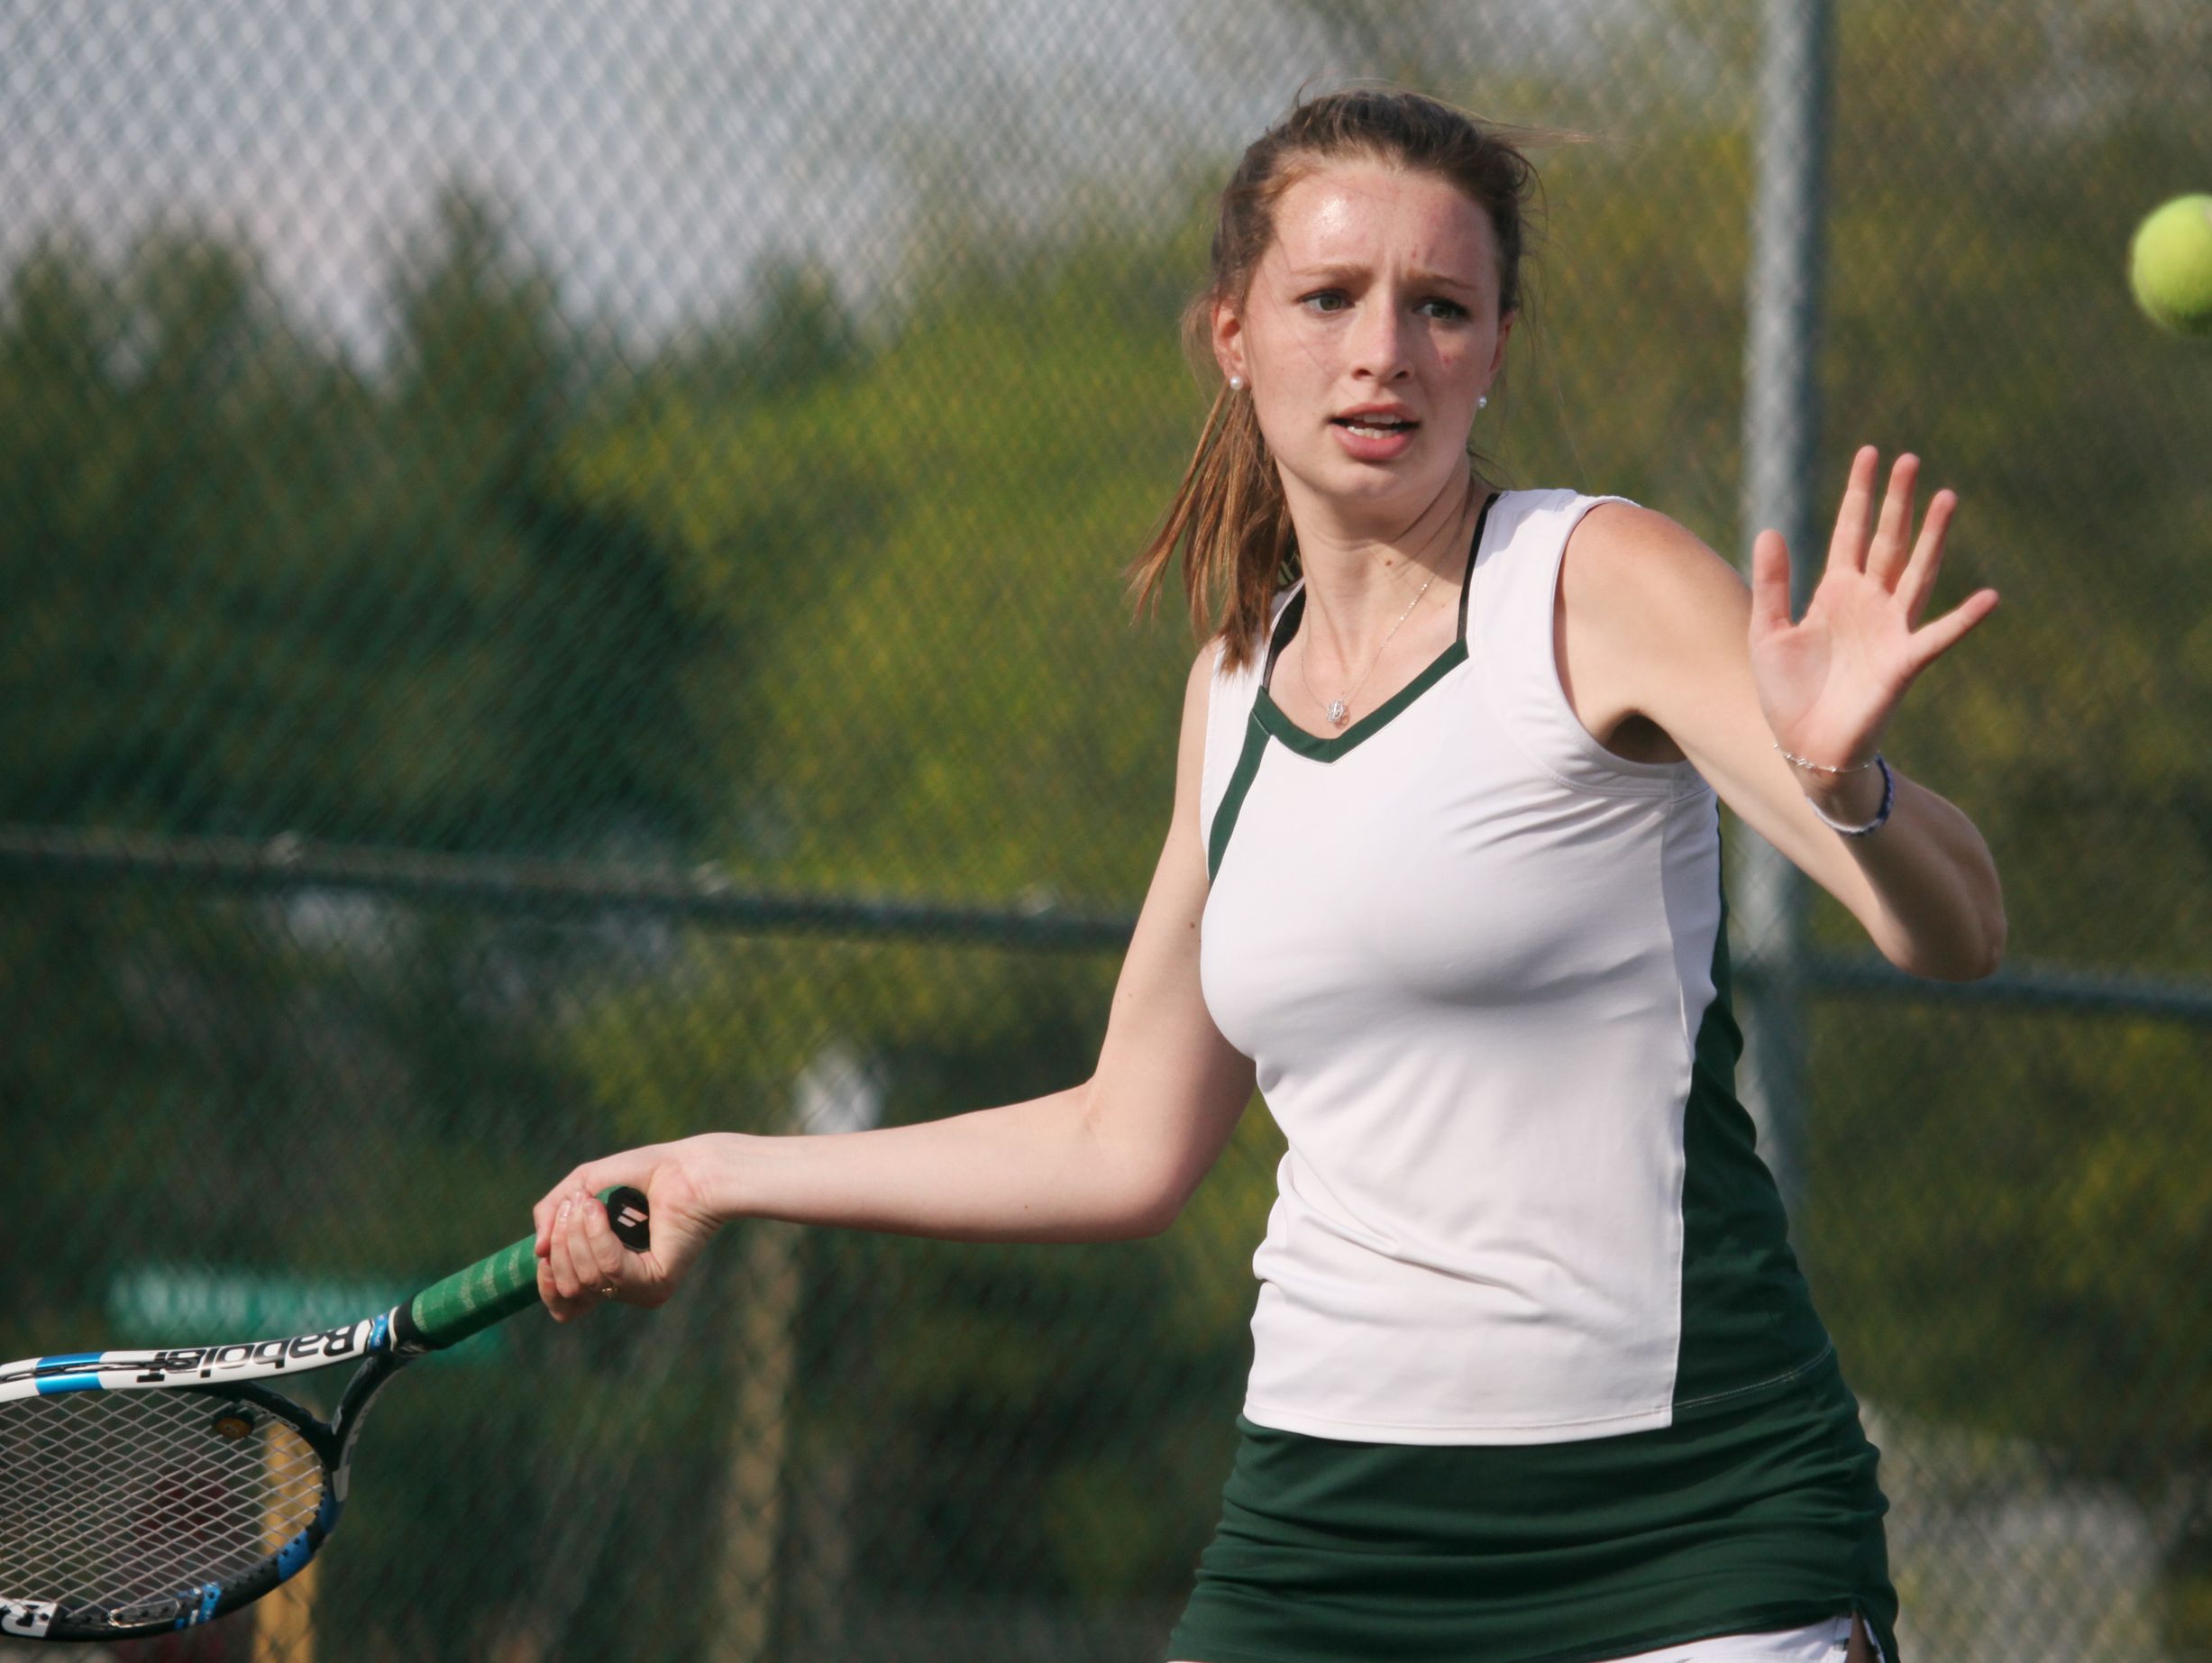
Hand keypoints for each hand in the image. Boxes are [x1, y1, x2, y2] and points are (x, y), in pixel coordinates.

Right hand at [532, 1136, 729, 1320]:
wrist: (690, 1167)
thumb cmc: (646, 1173)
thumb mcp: (584, 1185)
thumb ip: (553, 1213)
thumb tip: (539, 1252)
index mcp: (606, 1270)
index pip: (563, 1302)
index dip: (545, 1280)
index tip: (544, 1247)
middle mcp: (623, 1287)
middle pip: (568, 1289)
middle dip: (562, 1243)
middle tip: (575, 1205)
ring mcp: (640, 1289)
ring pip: (585, 1279)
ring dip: (578, 1234)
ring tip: (590, 1202)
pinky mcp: (656, 1284)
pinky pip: (612, 1270)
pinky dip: (599, 1236)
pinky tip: (600, 1210)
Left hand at [1750, 446, 1998, 797]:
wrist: (1805, 746)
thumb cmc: (1788, 694)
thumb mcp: (1768, 632)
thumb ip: (1773, 584)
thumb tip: (1768, 530)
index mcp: (1836, 592)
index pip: (1850, 532)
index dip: (1860, 495)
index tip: (1872, 453)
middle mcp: (1869, 604)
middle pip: (1888, 541)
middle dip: (1898, 502)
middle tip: (1910, 458)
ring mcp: (1890, 630)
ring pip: (1916, 573)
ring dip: (1932, 537)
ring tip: (1947, 496)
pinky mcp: (1902, 663)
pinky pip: (1937, 637)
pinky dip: (1963, 619)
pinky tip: (1989, 597)